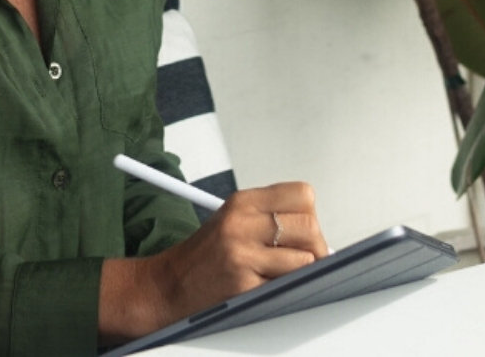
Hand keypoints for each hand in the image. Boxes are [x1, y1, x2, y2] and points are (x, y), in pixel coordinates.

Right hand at [99, 181, 327, 342]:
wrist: (167, 285)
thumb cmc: (204, 256)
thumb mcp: (233, 221)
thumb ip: (270, 219)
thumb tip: (317, 234)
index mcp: (241, 201)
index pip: (302, 194)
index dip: (310, 215)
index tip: (304, 231)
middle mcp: (241, 222)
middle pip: (309, 227)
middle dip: (316, 247)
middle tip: (306, 259)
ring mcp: (242, 253)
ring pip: (305, 259)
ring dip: (303, 272)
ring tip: (285, 275)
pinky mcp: (243, 283)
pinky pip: (287, 286)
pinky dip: (286, 289)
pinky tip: (269, 287)